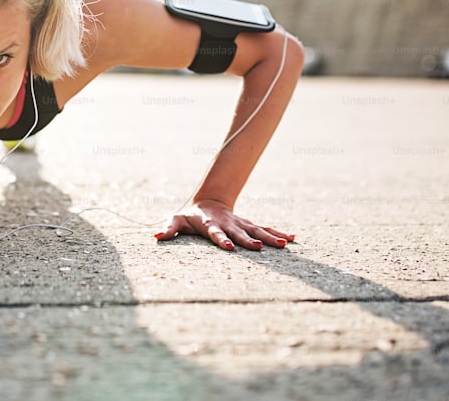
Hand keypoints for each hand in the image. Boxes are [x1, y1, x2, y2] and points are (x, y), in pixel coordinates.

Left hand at [154, 199, 293, 251]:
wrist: (208, 201)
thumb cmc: (190, 215)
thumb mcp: (177, 221)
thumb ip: (168, 229)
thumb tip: (155, 236)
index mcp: (211, 224)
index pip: (216, 233)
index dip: (222, 239)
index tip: (229, 247)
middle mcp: (229, 224)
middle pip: (240, 233)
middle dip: (250, 240)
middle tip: (259, 248)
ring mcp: (240, 224)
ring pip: (257, 230)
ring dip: (270, 237)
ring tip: (284, 244)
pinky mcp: (248, 225)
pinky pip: (265, 229)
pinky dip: (279, 233)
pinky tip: (293, 239)